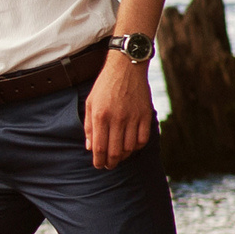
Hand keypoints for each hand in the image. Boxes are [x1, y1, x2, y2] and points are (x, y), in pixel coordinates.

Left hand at [82, 52, 154, 169]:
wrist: (126, 67)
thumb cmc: (105, 85)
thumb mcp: (90, 103)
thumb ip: (89, 126)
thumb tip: (90, 147)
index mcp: (100, 116)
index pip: (99, 147)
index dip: (98, 160)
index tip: (98, 165)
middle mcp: (117, 118)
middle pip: (115, 151)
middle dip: (110, 163)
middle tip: (108, 166)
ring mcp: (133, 117)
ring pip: (129, 147)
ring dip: (123, 156)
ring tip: (118, 157)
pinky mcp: (145, 115)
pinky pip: (143, 139)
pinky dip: (137, 147)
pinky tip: (131, 146)